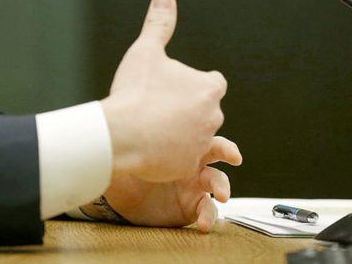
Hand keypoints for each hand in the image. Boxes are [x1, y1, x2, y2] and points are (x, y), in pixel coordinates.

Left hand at [98, 136, 242, 231]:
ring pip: (217, 181)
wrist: (118, 197)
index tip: (213, 130)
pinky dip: (208, 216)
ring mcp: (193, 184)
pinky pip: (206, 209)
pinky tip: (203, 224)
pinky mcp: (191, 207)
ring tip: (221, 196)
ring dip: (223, 187)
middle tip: (234, 157)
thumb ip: (128, 141)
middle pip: (216, 151)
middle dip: (228, 151)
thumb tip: (116, 126)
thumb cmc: (122, 167)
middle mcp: (190, 161)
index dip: (207, 128)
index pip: (195, 131)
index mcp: (178, 144)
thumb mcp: (123, 152)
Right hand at [100, 0, 227, 182]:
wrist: (122, 134)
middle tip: (157, 107)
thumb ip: (159, 24)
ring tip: (151, 127)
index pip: (213, 83)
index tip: (174, 87)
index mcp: (208, 88)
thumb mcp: (145, 51)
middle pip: (204, 110)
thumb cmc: (135, 92)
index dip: (194, 84)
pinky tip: (149, 146)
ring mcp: (202, 144)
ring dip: (179, 132)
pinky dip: (170, 154)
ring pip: (194, 136)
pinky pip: (183, 160)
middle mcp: (213, 117)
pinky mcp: (189, 167)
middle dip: (186, 109)